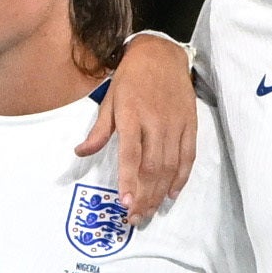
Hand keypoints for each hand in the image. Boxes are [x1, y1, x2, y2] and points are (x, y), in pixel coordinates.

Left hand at [78, 30, 193, 223]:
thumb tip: (81, 152)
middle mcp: (156, 122)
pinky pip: (188, 157)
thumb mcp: (109, 99)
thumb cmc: (131, 78)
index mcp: (132, 115)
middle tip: (135, 218)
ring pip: (170, 166)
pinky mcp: (190, 125)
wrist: (162, 54)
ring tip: (150, 211)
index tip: (125, 203)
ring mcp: (176, 124)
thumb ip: (99, 130)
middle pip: (152, 167)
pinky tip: (172, 193)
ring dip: (160, 192)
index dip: (129, 180)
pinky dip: (181, 177)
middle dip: (144, 195)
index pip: (131, 154)